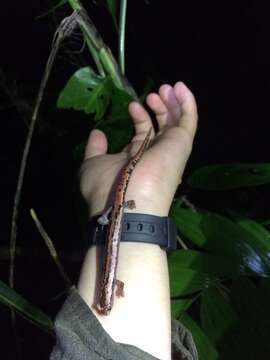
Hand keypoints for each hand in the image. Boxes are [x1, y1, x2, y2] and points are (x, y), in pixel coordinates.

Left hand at [79, 81, 197, 216]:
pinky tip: (181, 88)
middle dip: (159, 107)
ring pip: (177, 122)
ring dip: (173, 103)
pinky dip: (187, 104)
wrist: (123, 202)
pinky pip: (189, 122)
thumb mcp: (92, 164)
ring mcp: (169, 148)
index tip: (131, 105)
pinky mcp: (181, 144)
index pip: (144, 131)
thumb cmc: (105, 187)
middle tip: (153, 92)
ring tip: (165, 87)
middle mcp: (155, 152)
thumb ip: (95, 148)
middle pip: (163, 125)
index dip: (140, 116)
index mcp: (136, 156)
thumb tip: (98, 133)